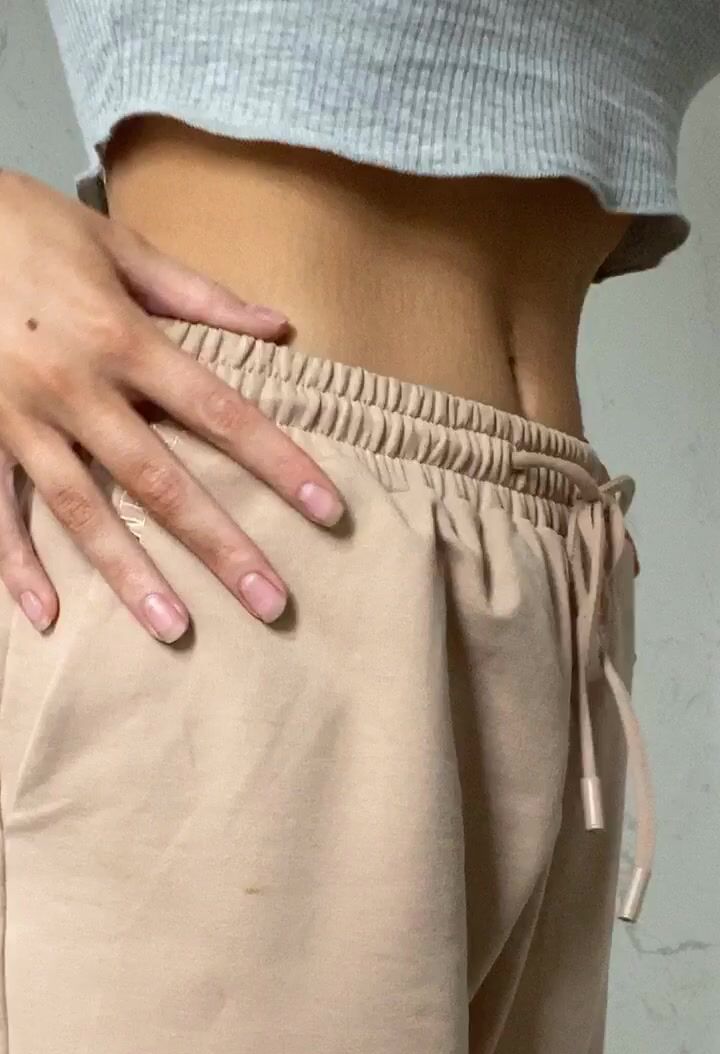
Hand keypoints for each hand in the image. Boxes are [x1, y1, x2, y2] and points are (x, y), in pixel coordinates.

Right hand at [0, 170, 344, 639]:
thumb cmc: (25, 225)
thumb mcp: (117, 246)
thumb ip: (199, 295)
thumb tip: (278, 328)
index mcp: (124, 338)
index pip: (221, 412)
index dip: (279, 462)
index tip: (326, 509)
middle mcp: (78, 390)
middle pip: (160, 481)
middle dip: (220, 545)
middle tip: (270, 603)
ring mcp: (22, 420)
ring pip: (83, 511)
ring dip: (128, 574)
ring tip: (174, 628)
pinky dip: (15, 565)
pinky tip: (45, 617)